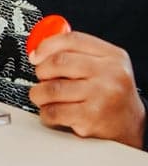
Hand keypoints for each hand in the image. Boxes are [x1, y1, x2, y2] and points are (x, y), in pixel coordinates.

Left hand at [28, 30, 146, 147]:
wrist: (130, 125)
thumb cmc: (111, 93)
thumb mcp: (104, 65)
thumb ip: (76, 51)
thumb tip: (38, 49)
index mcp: (112, 56)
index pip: (72, 40)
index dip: (46, 45)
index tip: (35, 55)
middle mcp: (110, 74)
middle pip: (59, 62)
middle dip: (41, 70)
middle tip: (42, 77)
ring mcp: (101, 96)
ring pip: (51, 88)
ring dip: (39, 93)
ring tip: (44, 96)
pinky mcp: (91, 118)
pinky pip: (53, 111)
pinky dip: (46, 112)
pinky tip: (53, 112)